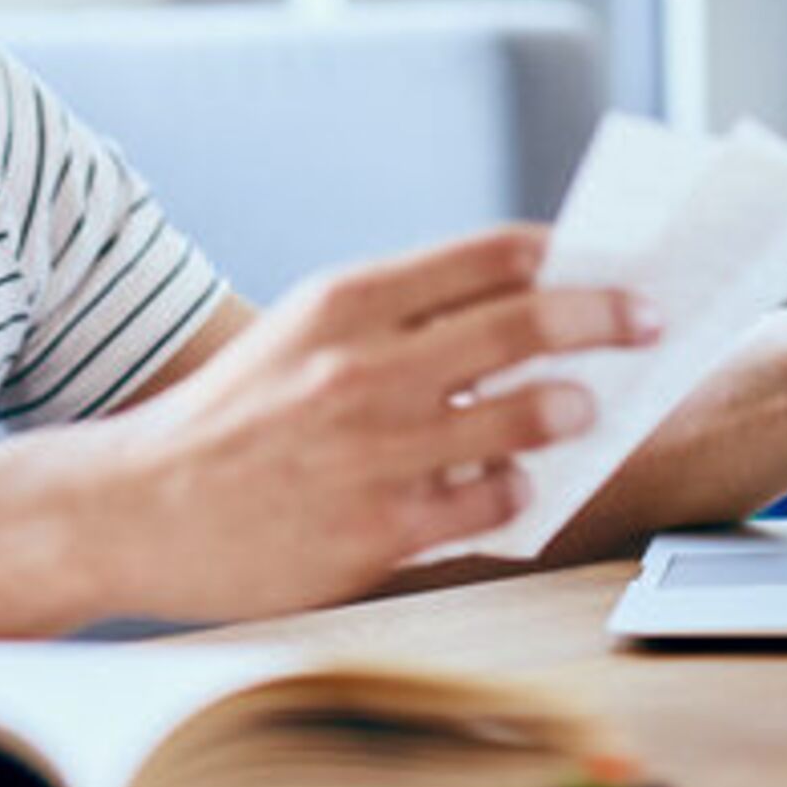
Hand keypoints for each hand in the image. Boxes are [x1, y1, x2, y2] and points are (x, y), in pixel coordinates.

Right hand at [91, 225, 659, 622]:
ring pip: (522, 415)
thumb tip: (510, 305)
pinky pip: (490, 502)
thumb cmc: (231, 415)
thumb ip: (394, 317)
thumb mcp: (299, 333)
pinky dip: (516, 489)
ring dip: (570, 407)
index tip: (606, 264)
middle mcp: (363, 365)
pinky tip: (513, 484)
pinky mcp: (378, 530)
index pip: (487, 256)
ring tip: (584, 408)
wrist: (136, 505)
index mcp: (344, 301)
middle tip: (650, 321)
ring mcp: (373, 449)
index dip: (564, 256)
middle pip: (524, 323)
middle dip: (605, 317)